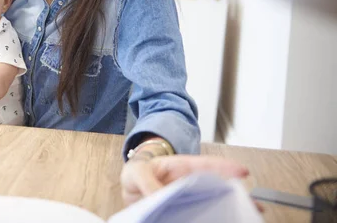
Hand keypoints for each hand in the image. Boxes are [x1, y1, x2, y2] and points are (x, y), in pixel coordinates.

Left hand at [120, 155, 249, 204]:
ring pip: (211, 203)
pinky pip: (197, 215)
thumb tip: (159, 197)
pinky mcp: (182, 211)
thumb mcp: (137, 171)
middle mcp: (189, 184)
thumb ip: (147, 182)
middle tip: (253, 205)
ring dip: (227, 210)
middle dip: (236, 195)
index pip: (206, 166)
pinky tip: (219, 221)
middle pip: (216, 187)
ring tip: (244, 217)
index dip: (225, 167)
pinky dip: (208, 217)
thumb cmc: (137, 172)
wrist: (130, 186)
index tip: (242, 171)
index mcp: (181, 168)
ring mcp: (188, 199)